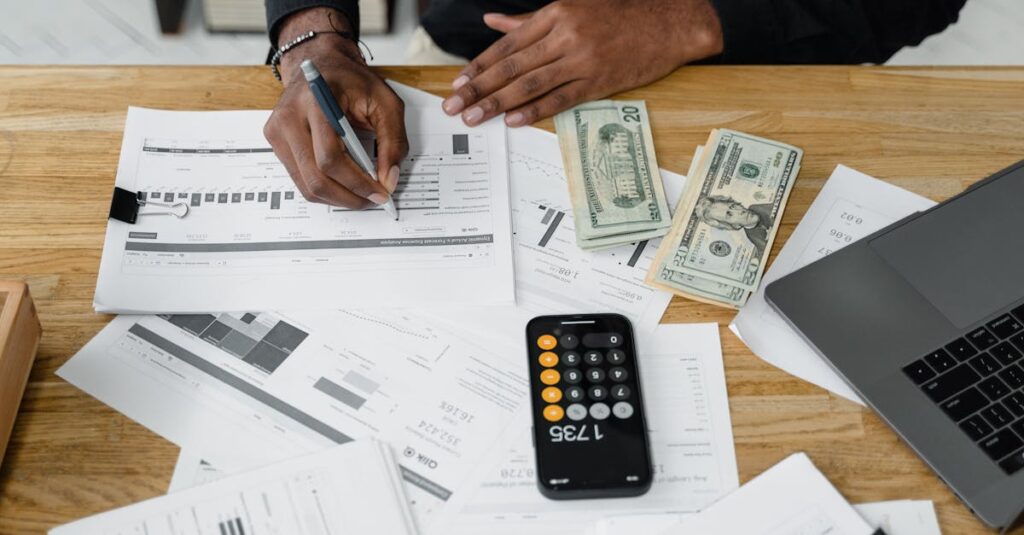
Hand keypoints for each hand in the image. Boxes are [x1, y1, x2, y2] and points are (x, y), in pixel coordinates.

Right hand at [264, 8, 407, 207]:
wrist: (321, 63)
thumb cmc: (352, 81)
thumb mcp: (386, 103)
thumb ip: (393, 142)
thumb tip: (388, 180)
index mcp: (315, 101)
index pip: (330, 157)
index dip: (357, 182)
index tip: (380, 192)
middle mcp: (289, 117)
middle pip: (315, 177)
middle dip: (349, 196)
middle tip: (373, 199)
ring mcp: (277, 131)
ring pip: (306, 185)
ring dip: (337, 198)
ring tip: (360, 194)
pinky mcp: (276, 142)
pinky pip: (300, 179)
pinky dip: (325, 189)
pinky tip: (343, 184)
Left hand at [442, 0, 723, 126]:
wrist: (669, 23)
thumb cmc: (620, 15)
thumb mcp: (572, 8)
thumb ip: (530, 21)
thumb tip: (493, 22)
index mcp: (555, 14)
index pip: (507, 44)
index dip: (480, 65)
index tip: (458, 82)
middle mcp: (565, 35)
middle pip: (512, 65)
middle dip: (479, 88)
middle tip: (454, 106)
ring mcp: (582, 60)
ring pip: (530, 84)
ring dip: (498, 103)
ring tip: (474, 117)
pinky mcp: (599, 82)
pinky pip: (561, 99)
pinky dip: (536, 111)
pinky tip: (513, 121)